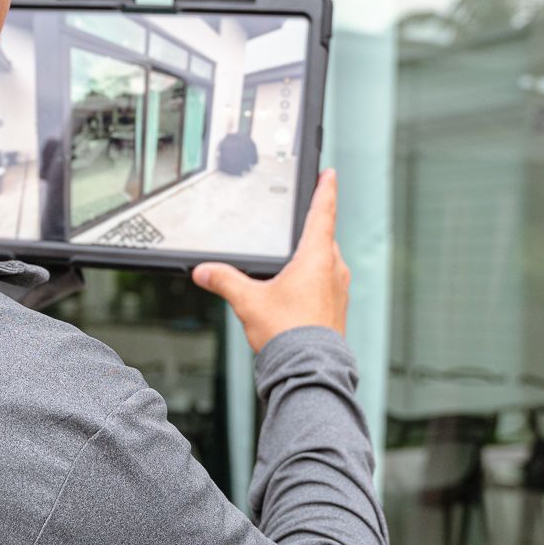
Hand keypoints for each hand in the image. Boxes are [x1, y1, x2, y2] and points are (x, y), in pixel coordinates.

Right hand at [192, 169, 349, 352]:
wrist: (309, 369)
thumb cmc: (287, 333)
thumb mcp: (248, 301)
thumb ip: (224, 281)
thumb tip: (204, 271)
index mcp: (316, 257)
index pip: (323, 212)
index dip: (325, 189)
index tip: (329, 174)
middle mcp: (334, 269)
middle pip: (324, 237)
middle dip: (311, 229)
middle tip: (299, 222)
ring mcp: (339, 289)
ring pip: (326, 262)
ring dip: (311, 258)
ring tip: (289, 265)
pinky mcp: (337, 308)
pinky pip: (327, 284)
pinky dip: (313, 281)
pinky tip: (295, 294)